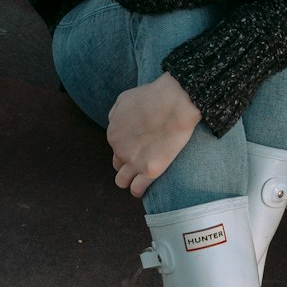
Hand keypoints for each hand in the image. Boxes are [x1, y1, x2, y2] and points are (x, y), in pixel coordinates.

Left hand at [107, 73, 200, 198]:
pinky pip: (137, 189)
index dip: (128, 146)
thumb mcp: (124, 99)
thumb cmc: (153, 96)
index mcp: (113, 134)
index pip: (115, 148)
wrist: (174, 102)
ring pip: (122, 181)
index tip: (141, 144)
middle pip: (118, 164)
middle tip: (144, 157)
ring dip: (130, 179)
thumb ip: (115, 114)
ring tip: (142, 175)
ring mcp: (134, 162)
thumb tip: (115, 124)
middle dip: (128, 162)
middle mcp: (119, 150)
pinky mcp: (150, 170)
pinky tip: (146, 185)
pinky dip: (139, 190)